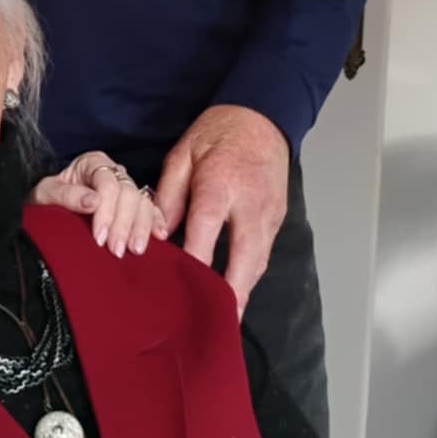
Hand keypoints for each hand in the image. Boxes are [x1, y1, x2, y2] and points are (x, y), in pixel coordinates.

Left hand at [30, 152, 167, 256]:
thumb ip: (66, 195)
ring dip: (142, 227)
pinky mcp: (134, 204)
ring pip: (143, 202)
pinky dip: (156, 222)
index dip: (106, 211)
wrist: (48, 209)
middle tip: (116, 250)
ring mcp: (126, 187)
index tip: (99, 237)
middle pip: (128, 193)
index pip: (107, 184)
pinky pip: (151, 209)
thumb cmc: (47, 198)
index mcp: (92, 163)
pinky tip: (159, 237)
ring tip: (136, 250)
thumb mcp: (46, 193)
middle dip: (124, 224)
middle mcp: (113, 172)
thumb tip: (92, 201)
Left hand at [153, 105, 288, 309]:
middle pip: (243, 257)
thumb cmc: (218, 133)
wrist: (262, 116)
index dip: (195, 260)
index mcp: (221, 184)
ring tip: (224, 319)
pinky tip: (235, 292)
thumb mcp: (183, 154)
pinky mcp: (277, 219)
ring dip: (243, 291)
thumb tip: (159, 232)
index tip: (181, 286)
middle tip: (214, 321)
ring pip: (258, 262)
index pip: (206, 229)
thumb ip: (169, 194)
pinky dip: (249, 275)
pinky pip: (263, 254)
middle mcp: (250, 204)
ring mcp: (269, 214)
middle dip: (231, 292)